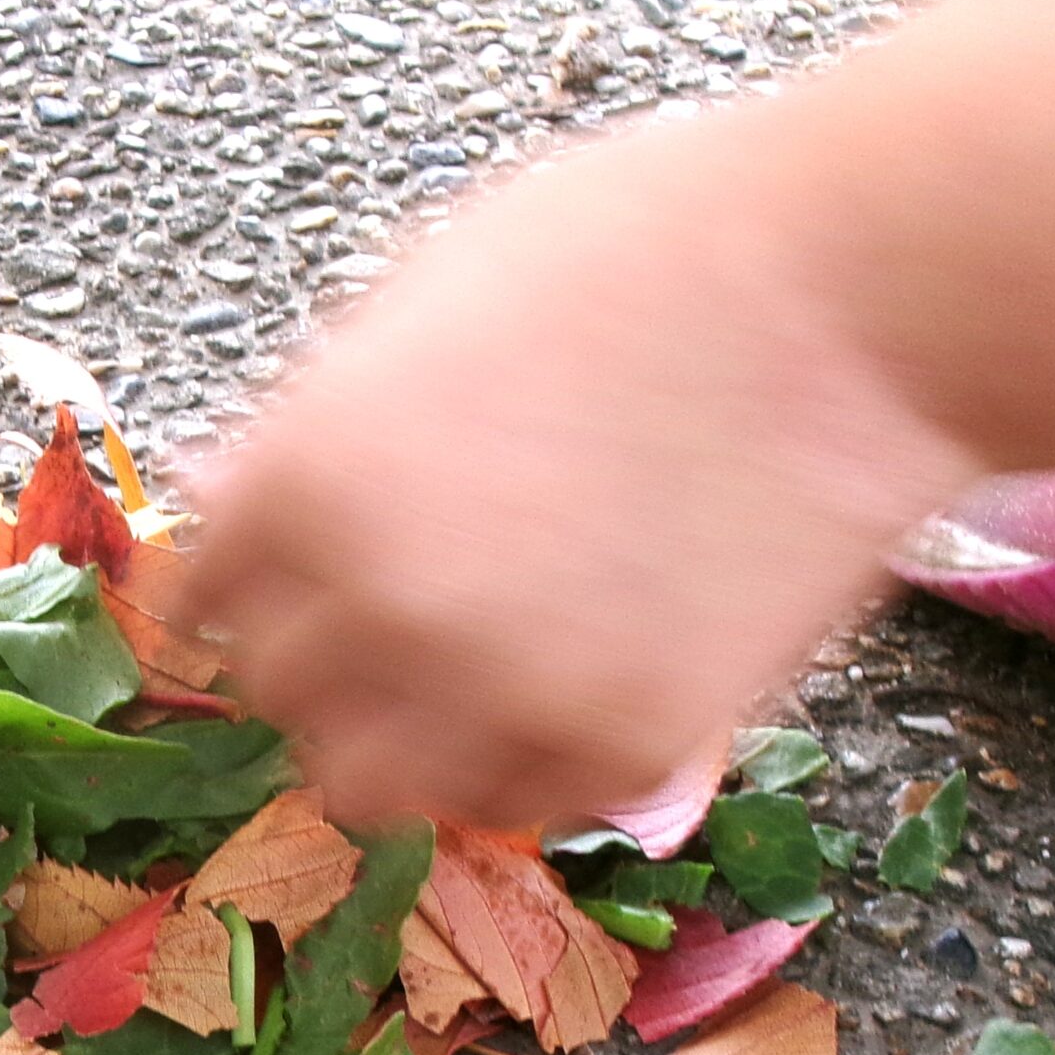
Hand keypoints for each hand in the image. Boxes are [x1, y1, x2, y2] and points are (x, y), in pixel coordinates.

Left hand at [179, 117, 979, 827]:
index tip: (286, 582)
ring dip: (397, 739)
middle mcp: (376, 609)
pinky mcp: (623, 748)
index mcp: (303, 481)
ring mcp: (498, 693)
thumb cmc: (640, 248)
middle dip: (319, 659)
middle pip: (277, 699)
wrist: (853, 297)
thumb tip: (235, 492)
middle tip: (392, 619)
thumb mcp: (425, 291)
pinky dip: (521, 762)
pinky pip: (517, 806)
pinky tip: (568, 683)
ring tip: (462, 680)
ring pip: (368, 788)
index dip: (246, 584)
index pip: (201, 600)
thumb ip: (315, 419)